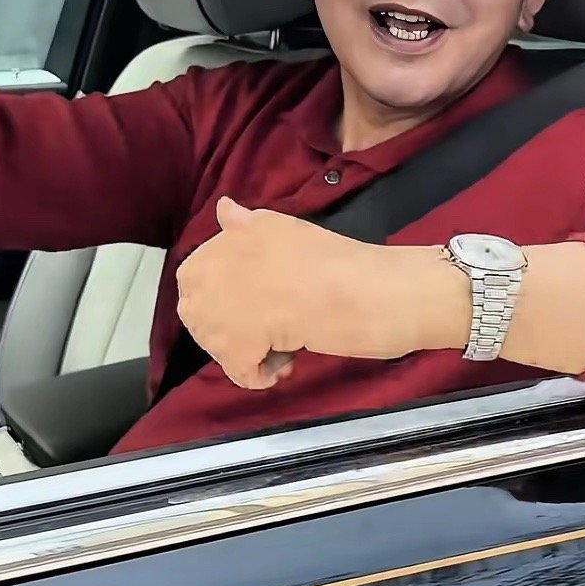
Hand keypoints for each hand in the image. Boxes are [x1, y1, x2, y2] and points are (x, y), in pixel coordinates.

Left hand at [175, 198, 470, 389]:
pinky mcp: (255, 331)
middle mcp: (238, 255)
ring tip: (284, 349)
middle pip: (196, 308)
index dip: (218, 299)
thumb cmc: (356, 268)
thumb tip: (223, 209)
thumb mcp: (299, 236)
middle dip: (223, 328)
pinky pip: (236, 366)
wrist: (391, 291)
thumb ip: (255, 228)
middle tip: (266, 332)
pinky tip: (287, 364)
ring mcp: (244, 291)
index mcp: (250, 230)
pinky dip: (256, 375)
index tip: (252, 308)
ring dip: (241, 352)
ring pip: (212, 339)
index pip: (193, 272)